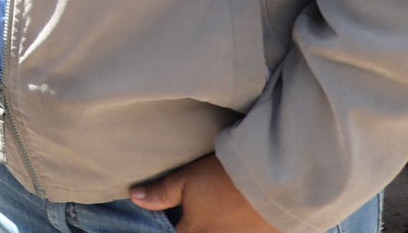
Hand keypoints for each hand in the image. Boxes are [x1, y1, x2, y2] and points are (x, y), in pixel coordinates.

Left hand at [130, 154, 280, 232]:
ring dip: (217, 225)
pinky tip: (237, 216)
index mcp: (195, 232)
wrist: (272, 181)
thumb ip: (161, 192)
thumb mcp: (187, 180)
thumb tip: (134, 197)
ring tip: (218, 211)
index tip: (173, 217)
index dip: (170, 225)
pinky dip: (237, 227)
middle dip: (193, 226)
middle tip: (198, 212)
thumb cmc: (224, 179)